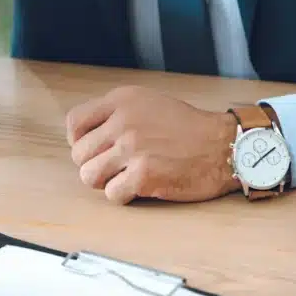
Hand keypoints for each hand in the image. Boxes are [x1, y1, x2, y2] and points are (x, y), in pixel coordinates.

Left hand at [66, 86, 240, 204]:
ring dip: (105, 181)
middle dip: (94, 164)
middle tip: (114, 167)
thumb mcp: (148, 102)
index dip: (78, 140)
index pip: (74, 122)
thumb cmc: (186, 127)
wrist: (221, 145)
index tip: (92, 149)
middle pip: (79, 154)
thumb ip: (116, 113)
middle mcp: (122, 121)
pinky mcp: (143, 175)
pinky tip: (139, 187)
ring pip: (89, 176)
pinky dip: (123, 195)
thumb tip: (87, 135)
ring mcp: (132, 148)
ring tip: (124, 177)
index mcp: (121, 100)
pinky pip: (111, 194)